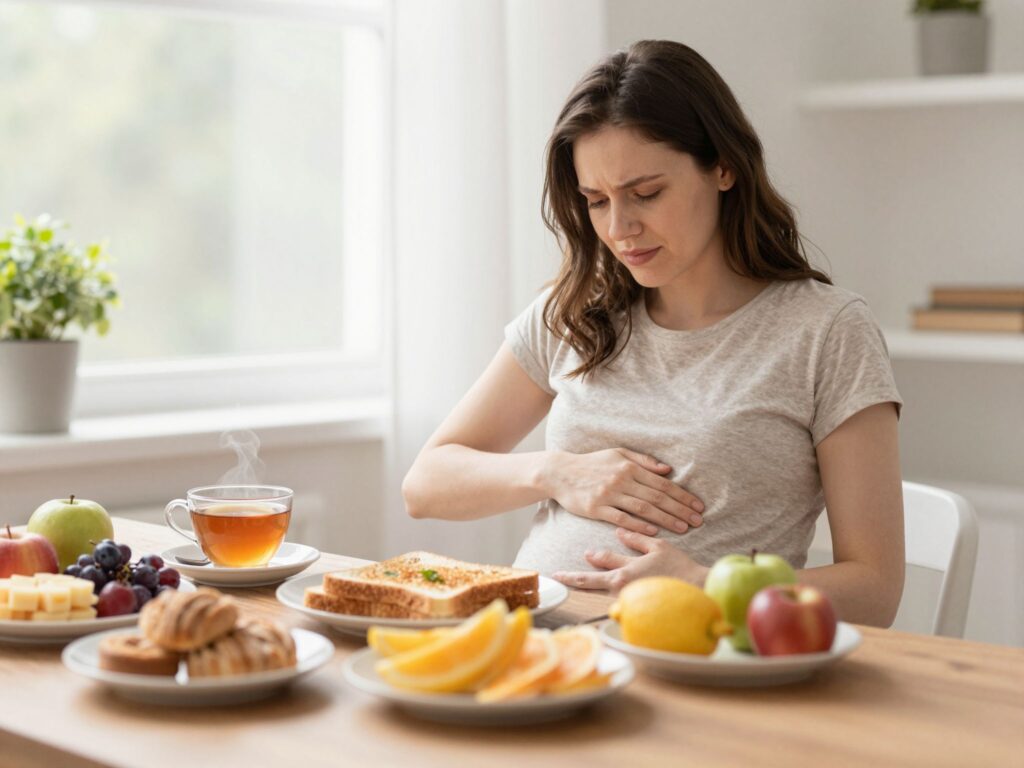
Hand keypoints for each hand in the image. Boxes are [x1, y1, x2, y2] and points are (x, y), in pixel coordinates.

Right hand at [540, 448, 703, 534]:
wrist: (560, 472)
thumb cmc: (591, 463)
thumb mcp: (617, 454)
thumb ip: (643, 461)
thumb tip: (667, 470)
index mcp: (629, 466)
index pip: (662, 483)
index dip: (682, 495)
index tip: (698, 505)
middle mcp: (621, 479)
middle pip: (657, 497)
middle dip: (680, 509)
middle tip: (698, 520)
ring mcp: (609, 494)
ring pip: (643, 509)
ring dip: (666, 519)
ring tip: (683, 528)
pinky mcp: (596, 508)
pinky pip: (622, 518)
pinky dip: (639, 525)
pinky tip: (654, 531)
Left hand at [552, 528, 708, 592]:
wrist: (695, 591)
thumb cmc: (678, 568)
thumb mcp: (657, 547)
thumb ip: (636, 539)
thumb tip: (619, 531)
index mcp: (625, 571)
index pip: (600, 560)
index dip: (590, 555)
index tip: (582, 553)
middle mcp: (621, 587)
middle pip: (590, 582)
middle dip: (572, 577)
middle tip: (556, 575)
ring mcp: (624, 600)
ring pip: (601, 591)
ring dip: (588, 584)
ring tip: (571, 579)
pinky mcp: (632, 607)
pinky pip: (614, 600)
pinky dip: (605, 594)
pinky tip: (597, 591)